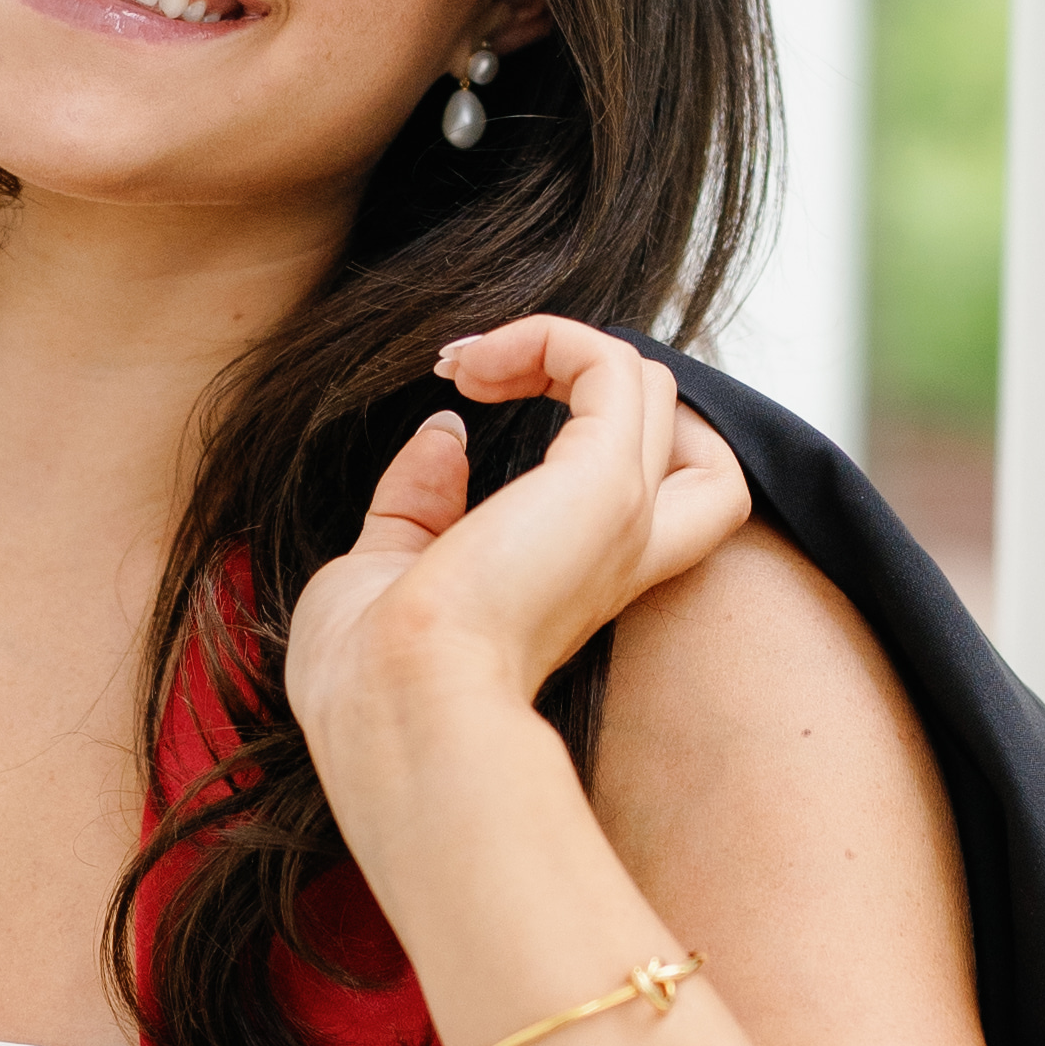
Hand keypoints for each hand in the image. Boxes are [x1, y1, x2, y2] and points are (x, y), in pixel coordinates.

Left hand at [285, 316, 750, 805]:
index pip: (646, 487)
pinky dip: (548, 338)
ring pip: (651, 387)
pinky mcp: (605, 483)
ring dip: (561, 347)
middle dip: (584, 377)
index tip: (469, 401)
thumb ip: (420, 503)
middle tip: (478, 378)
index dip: (575, 425)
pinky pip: (610, 364)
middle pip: (671, 428)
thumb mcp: (386, 570)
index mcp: (579, 580)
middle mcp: (623, 548)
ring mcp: (625, 513)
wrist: (395, 707)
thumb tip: (442, 434)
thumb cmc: (373, 678)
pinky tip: (474, 368)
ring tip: (473, 366)